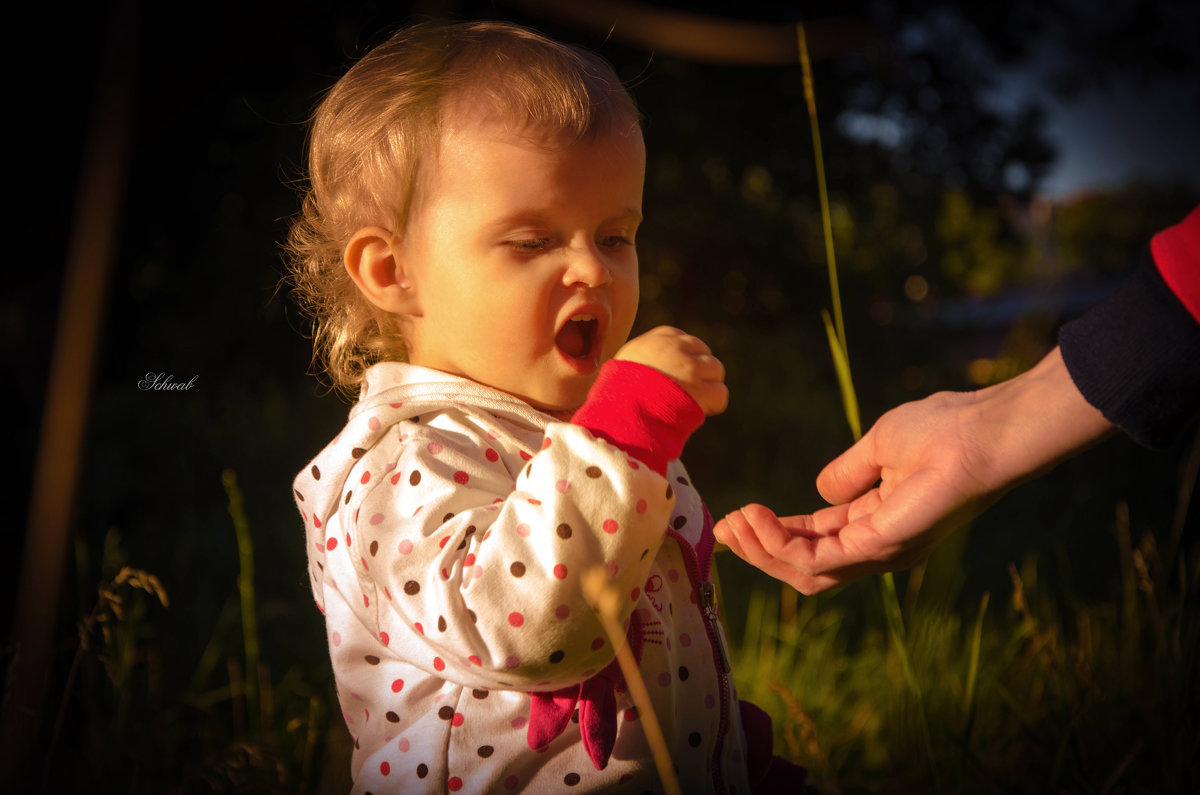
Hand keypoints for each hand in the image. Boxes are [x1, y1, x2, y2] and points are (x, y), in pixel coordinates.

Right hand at [615, 326, 728, 415]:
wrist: (619, 413)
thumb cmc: (616, 394)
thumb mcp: (624, 364)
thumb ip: (643, 358)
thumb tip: (650, 365)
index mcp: (657, 339)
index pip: (683, 339)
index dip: (684, 358)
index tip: (674, 375)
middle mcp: (677, 349)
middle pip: (703, 351)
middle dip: (699, 370)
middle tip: (685, 390)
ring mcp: (691, 369)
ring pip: (716, 370)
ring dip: (708, 386)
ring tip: (691, 402)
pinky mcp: (701, 391)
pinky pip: (720, 393)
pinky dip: (713, 404)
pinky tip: (699, 411)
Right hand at [714, 347, 1114, 593]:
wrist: (985, 431)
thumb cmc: (944, 429)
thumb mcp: (879, 446)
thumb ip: (847, 472)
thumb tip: (820, 489)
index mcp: (876, 522)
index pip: (815, 541)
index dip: (773, 532)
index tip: (738, 516)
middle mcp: (877, 546)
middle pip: (804, 567)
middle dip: (760, 551)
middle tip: (724, 528)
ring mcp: (880, 552)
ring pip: (806, 573)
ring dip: (763, 551)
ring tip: (735, 522)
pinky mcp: (879, 547)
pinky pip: (817, 561)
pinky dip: (780, 545)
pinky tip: (758, 519)